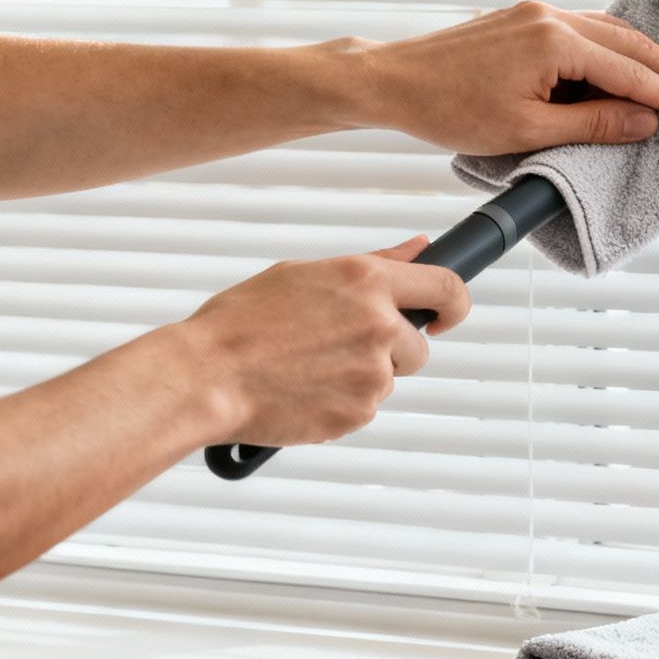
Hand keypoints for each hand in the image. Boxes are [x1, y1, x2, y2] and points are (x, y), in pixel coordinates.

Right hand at [182, 237, 471, 447]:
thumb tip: (420, 246)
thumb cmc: (242, 322)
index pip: (447, 288)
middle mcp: (379, 325)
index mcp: (367, 281)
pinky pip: (364, 407)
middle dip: (389, 351)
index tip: (443, 317)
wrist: (204, 377)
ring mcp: (372, 372)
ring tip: (305, 368)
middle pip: (416, 347)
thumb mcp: (305, 274)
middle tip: (334, 348)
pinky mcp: (359, 411)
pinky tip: (301, 390)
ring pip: (387, 378)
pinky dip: (340, 403)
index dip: (454, 305)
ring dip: (360, 377)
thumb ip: (375, 263)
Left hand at [330, 1, 658, 154]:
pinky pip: (585, 29)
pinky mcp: (525, 18)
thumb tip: (644, 121)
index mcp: (554, 42)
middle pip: (630, 43)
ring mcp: (537, 12)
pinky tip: (630, 63)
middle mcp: (551, 16)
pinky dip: (616, 48)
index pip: (631, 73)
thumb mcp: (526, 129)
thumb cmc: (450, 109)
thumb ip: (592, 124)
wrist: (392, 79)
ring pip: (610, 32)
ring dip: (648, 56)